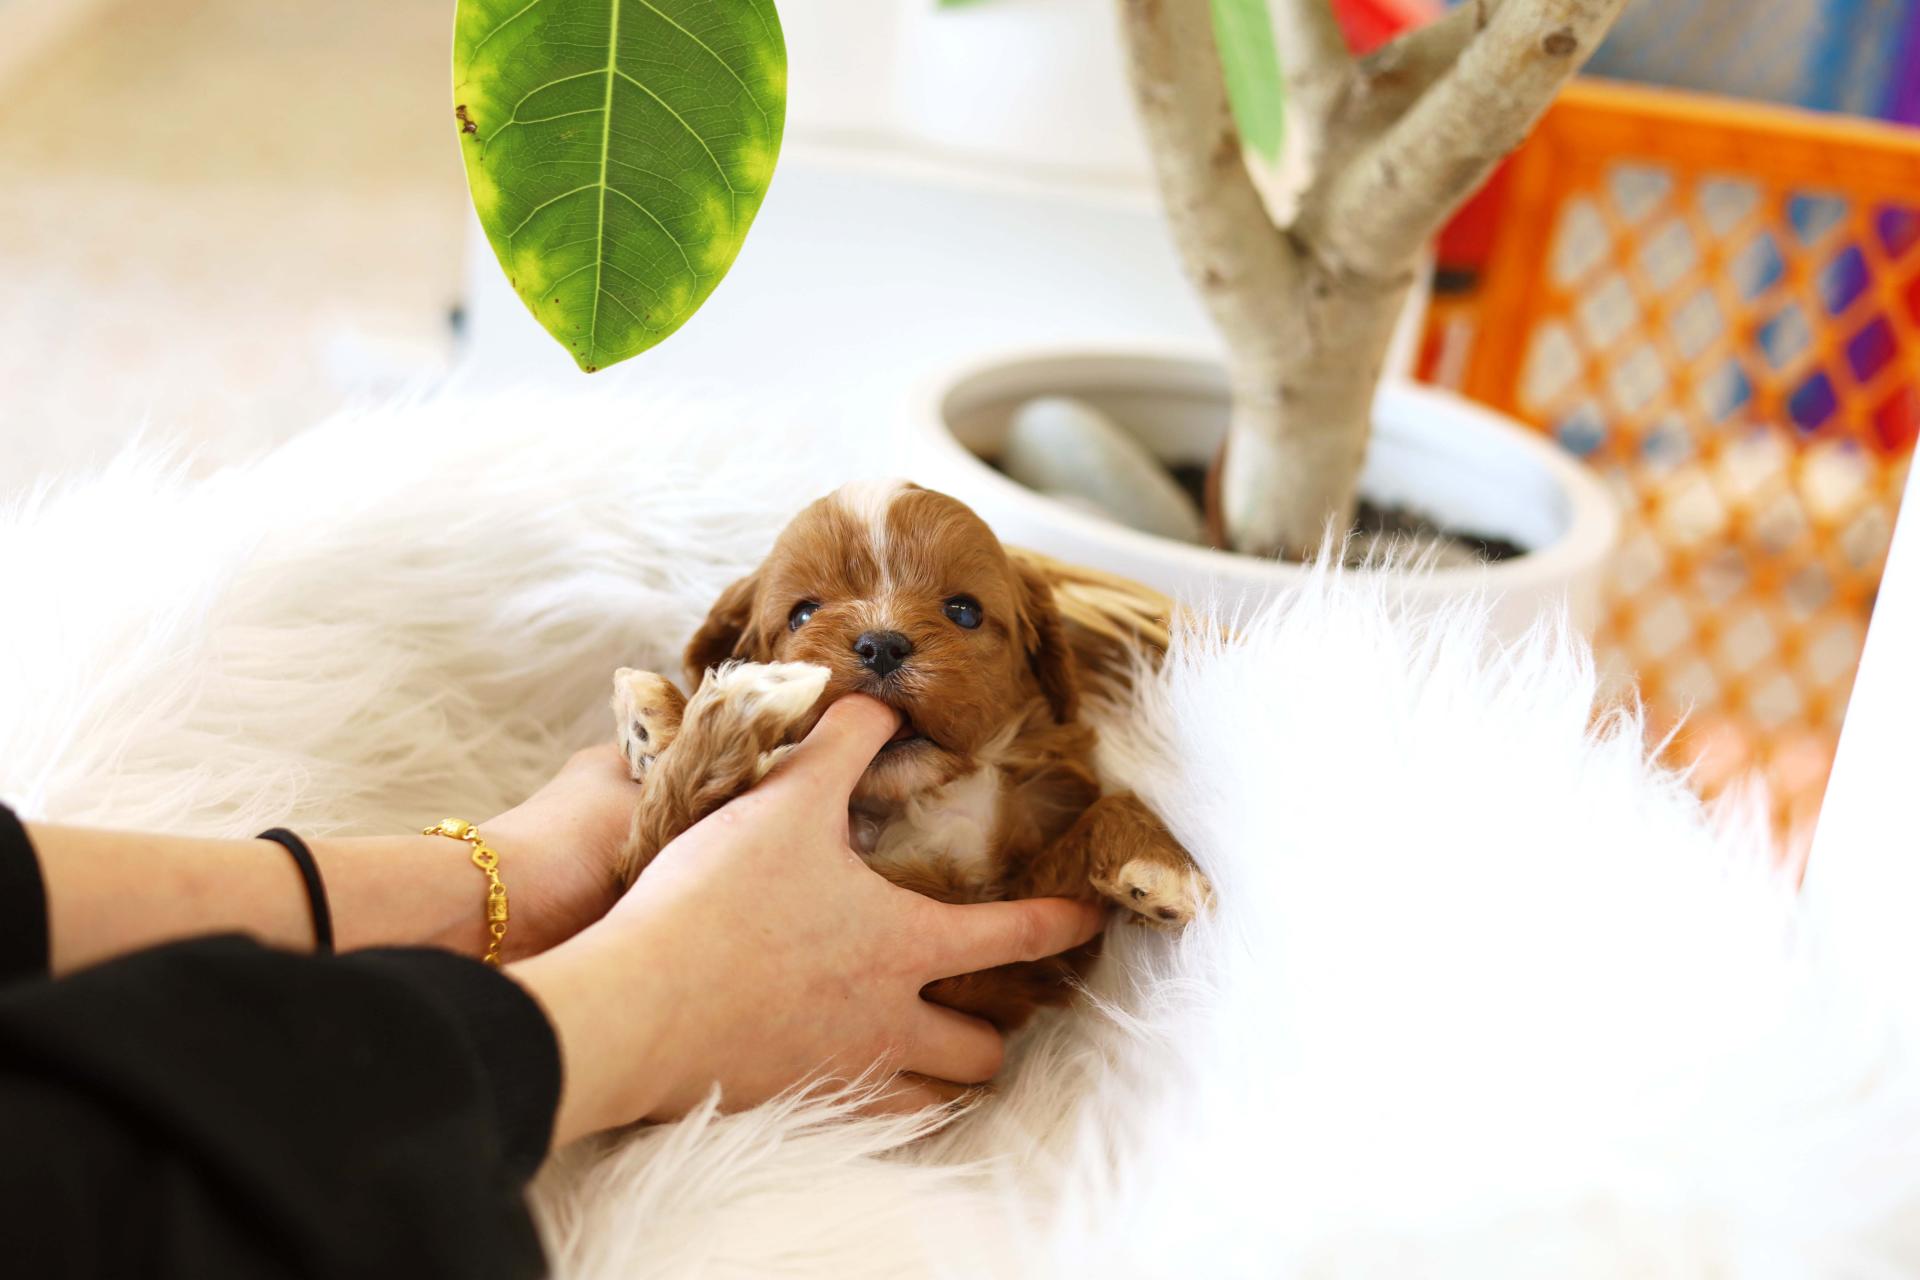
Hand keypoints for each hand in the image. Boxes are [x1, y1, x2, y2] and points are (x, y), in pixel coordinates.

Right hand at [508, 695, 1107, 1143]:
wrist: (637, 1006)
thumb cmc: (720, 901)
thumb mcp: (788, 798)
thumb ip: (845, 742)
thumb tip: (882, 703)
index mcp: (906, 945)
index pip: (1015, 937)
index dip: (1064, 924)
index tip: (1092, 919)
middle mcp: (891, 1022)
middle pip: (983, 1048)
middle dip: (997, 1029)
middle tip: (990, 1005)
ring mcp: (845, 1075)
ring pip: (933, 1095)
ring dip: (944, 1071)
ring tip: (933, 1043)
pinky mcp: (791, 1105)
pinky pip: (868, 1124)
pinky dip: (883, 1102)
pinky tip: (859, 1076)